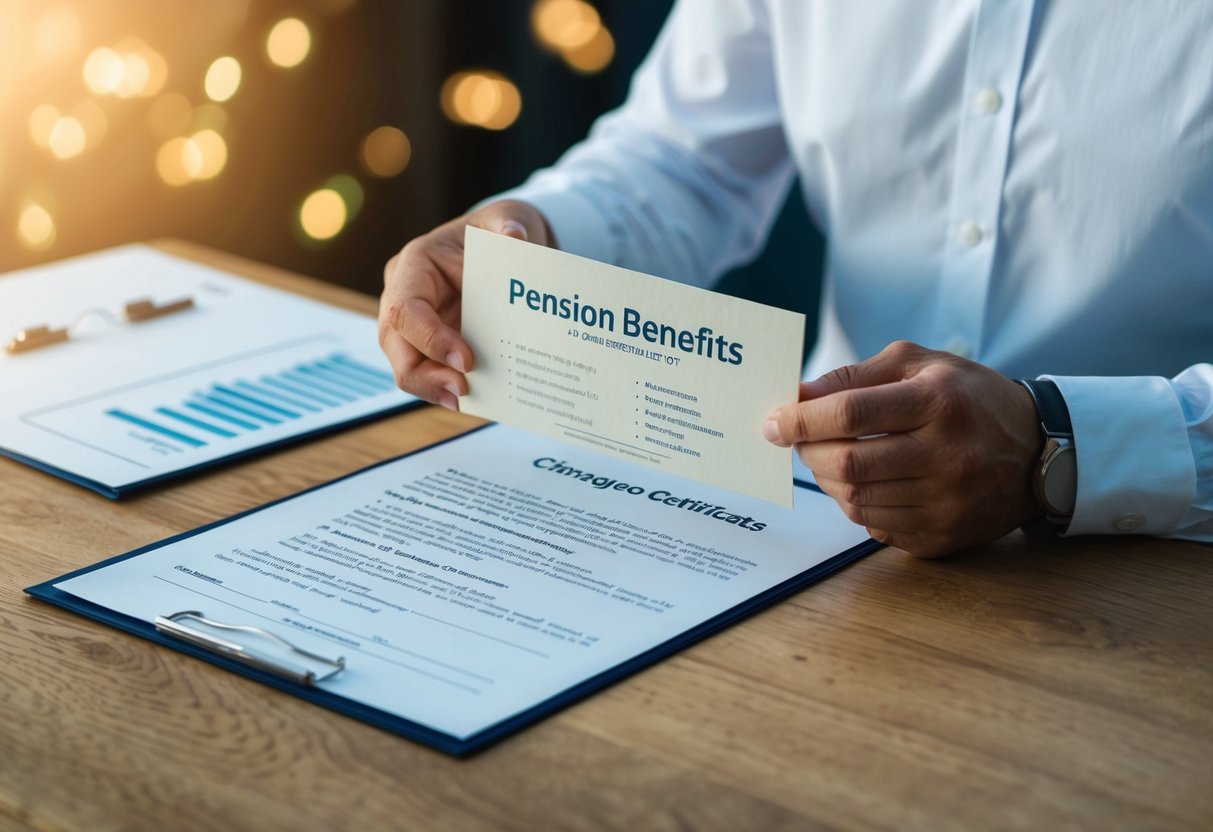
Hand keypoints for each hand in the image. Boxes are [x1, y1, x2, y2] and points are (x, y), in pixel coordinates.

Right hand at [378, 200, 553, 407]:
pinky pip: (431, 373)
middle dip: (426, 376)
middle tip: (463, 392)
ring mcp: (414, 325)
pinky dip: (451, 389)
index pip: (405, 309)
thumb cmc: (498, 232)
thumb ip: (509, 225)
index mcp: (415, 265)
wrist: (503, 248)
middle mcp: (404, 296)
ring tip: (471, 400)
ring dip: (437, 388)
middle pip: (396, 346)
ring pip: (408, 367)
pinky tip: (480, 398)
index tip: (467, 359)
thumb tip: (516, 239)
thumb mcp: (507, 220)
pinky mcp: (430, 346)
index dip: (429, 338)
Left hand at [764, 341, 1041, 556]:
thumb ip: (854, 377)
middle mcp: (946, 456)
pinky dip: (857, 503)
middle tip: (798, 441)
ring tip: (832, 458)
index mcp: (938, 402)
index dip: (802, 420)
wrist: (1036, 451)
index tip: (774, 422)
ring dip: (828, 480)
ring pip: (855, 501)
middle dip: (808, 453)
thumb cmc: (968, 398)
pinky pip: (875, 526)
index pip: (850, 414)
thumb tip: (798, 395)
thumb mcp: (920, 365)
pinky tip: (867, 483)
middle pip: (847, 464)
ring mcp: (946, 503)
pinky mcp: (942, 536)